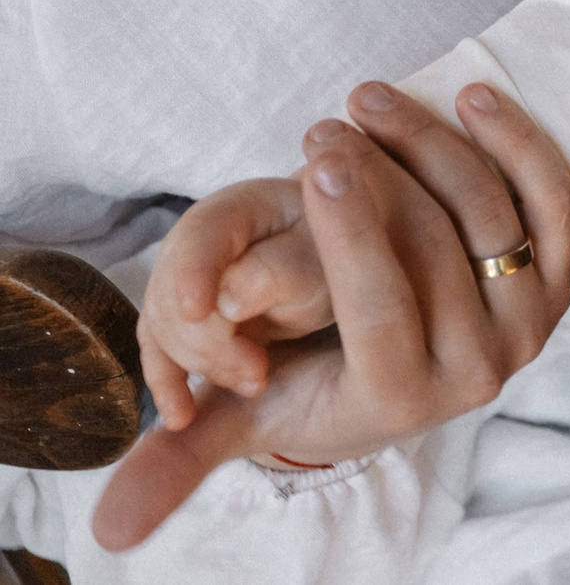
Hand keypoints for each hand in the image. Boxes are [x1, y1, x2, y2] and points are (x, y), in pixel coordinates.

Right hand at [93, 83, 569, 551]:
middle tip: (326, 124)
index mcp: (404, 396)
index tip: (313, 159)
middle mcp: (480, 366)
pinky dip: (518, 143)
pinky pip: (553, 200)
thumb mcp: (244, 415)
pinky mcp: (559, 276)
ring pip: (492, 213)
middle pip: (438, 247)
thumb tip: (105, 531)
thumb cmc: (312, 379)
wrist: (405, 370)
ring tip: (373, 100)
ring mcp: (529, 321)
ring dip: (434, 143)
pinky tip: (472, 97)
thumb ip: (180, 458)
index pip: (382, 305)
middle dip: (381, 173)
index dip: (352, 230)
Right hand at [137, 179, 330, 427]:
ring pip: (163, 321)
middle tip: (257, 373)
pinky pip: (161, 347)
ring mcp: (192, 273)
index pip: (206, 233)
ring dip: (201, 362)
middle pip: (174, 285)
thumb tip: (228, 300)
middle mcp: (212, 233)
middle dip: (209, 340)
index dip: (196, 271)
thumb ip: (288, 272)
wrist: (356, 281)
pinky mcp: (186, 314)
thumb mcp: (336, 266)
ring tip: (256, 381)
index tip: (199, 310)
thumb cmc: (354, 265)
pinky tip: (182, 415)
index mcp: (253, 206)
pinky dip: (169, 382)